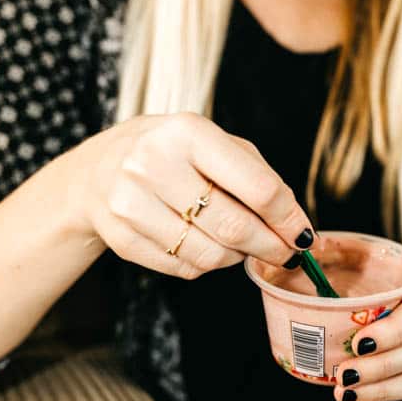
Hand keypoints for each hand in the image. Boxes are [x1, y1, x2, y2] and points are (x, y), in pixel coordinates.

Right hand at [68, 111, 316, 278]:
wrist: (98, 170)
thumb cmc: (173, 154)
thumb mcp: (214, 145)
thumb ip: (258, 178)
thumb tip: (296, 227)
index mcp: (188, 132)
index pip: (257, 187)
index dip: (288, 218)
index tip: (303, 234)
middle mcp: (154, 163)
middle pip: (235, 226)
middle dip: (270, 246)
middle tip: (285, 253)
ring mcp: (131, 202)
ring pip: (210, 255)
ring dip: (237, 257)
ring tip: (240, 245)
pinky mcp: (120, 237)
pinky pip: (184, 268)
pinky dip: (206, 264)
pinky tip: (205, 245)